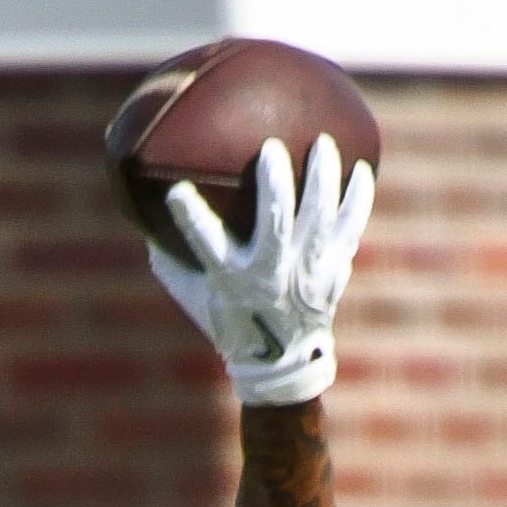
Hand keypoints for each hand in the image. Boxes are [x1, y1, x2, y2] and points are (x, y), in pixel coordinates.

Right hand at [151, 134, 374, 407]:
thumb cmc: (231, 320)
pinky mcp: (333, 272)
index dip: (189, 215)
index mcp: (231, 279)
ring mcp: (306, 274)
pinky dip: (357, 199)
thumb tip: (145, 216)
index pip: (205, 242)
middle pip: (276, 222)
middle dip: (276, 183)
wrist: (281, 363)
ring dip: (323, 178)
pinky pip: (350, 228)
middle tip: (272, 148)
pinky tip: (360, 170)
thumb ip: (172, 261)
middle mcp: (271, 276)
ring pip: (319, 218)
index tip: (177, 190)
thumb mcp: (194, 297)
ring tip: (323, 143)